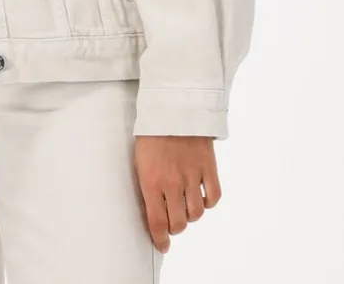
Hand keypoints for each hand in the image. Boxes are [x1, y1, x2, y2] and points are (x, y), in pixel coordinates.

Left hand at [133, 136, 220, 253]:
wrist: (172, 107)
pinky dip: (208, 202)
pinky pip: (213, 197)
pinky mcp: (208, 167)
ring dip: (190, 215)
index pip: (157, 222)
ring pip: (196, 214)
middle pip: (178, 223)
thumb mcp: (140, 160)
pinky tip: (201, 196)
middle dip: (174, 227)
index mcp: (151, 181)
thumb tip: (152, 210)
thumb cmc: (152, 133)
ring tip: (185, 206)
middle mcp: (172, 182)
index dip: (160, 239)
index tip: (162, 245)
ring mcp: (192, 175)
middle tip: (172, 221)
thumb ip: (147, 186)